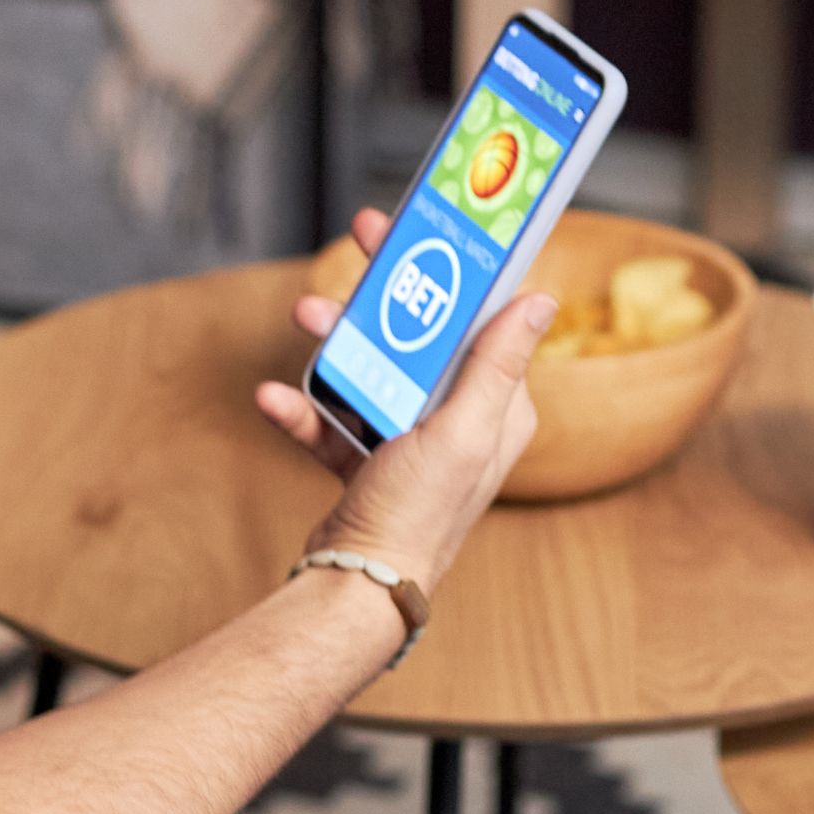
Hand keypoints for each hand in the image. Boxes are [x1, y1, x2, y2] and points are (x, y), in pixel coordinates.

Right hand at [253, 206, 555, 596]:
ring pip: (373, 366)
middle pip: (422, 332)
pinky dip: (304, 406)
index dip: (455, 269)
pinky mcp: (366, 460)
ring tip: (305, 316)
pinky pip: (334, 417)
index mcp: (496, 408)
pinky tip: (272, 398)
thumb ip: (497, 364)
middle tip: (361, 238)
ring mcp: (410, 440)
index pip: (482, 319)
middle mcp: (457, 420)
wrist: (357, 586)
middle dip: (385, 289)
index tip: (428, 228)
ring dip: (337, 340)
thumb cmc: (419, 514)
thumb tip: (541, 299)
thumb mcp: (462, 431)